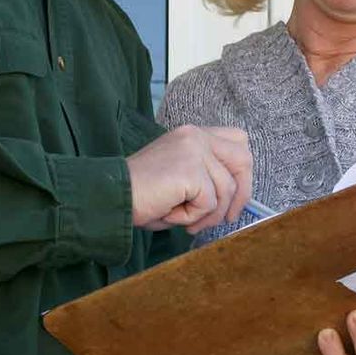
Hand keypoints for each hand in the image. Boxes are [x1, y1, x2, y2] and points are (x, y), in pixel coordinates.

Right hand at [126, 125, 252, 233]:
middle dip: (241, 193)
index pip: (237, 141)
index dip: (241, 172)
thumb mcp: (181, 180)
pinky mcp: (191, 169)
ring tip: (184, 219)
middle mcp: (195, 135)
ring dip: (208, 215)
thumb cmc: (141, 195)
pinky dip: (192, 217)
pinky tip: (172, 213)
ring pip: (226, 190)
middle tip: (226, 218)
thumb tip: (235, 203)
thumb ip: (207, 179)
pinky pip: (209, 203)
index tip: (232, 199)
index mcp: (192, 134)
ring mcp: (194, 149)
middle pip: (243, 159)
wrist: (111, 196)